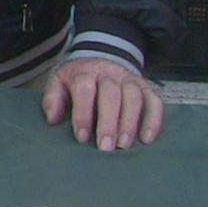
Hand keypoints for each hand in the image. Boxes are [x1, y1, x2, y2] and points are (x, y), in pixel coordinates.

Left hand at [42, 57, 164, 151]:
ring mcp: (130, 79)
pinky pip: (155, 101)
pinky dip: (154, 120)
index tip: (82, 137)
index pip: (84, 89)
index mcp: (85, 71)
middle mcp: (109, 73)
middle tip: (105, 147)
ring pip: (134, 97)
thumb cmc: (78, 79)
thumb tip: (52, 120)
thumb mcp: (59, 82)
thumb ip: (53, 99)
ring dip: (130, 122)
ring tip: (123, 145)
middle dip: (108, 122)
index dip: (83, 114)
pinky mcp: (146, 87)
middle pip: (111, 94)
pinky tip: (147, 139)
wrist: (101, 59)